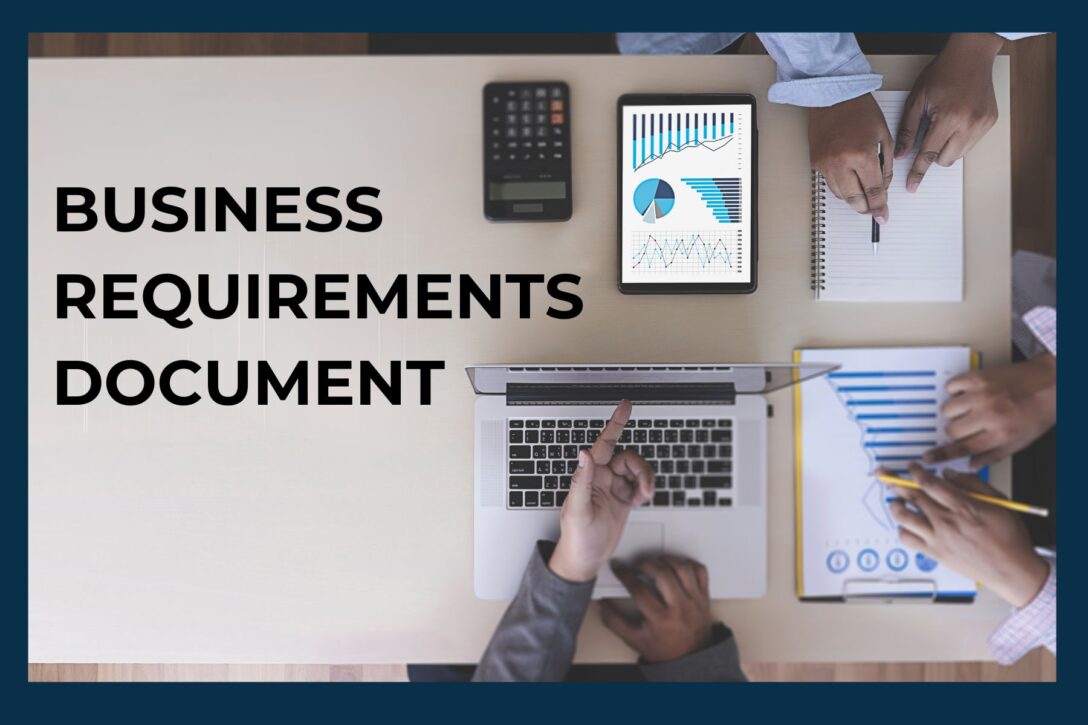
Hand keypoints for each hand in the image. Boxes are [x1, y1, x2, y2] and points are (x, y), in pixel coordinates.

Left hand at [548, 400, 653, 582]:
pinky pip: (639, 484)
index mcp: (588, 475)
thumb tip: (584, 454)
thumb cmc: (576, 536)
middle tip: (644, 488)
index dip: (615, 423)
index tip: (626, 405)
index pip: (604, 443)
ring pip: (636, 470)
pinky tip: (639, 501)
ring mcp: (613, 486)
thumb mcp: (577, 510)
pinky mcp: (623, 497)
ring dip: (644, 480)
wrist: (586, 558)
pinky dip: (644, 490)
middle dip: (640, 469)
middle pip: (628, 458)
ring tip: (642, 496)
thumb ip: (581, 480)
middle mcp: (601, 476)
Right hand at [599, 555, 714, 662]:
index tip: (618, 567)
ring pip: (682, 568)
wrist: (690, 658)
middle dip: (645, 563)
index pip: (640, 589)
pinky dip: (687, 563)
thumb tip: (601, 604)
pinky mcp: (704, 596)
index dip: (625, 575)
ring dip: (666, 560)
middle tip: (636, 564)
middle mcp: (680, 607)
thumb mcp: (634, 639)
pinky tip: (675, 565)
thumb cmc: (663, 649)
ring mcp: (694, 600)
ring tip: (655, 562)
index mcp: (661, 619)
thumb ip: (614, 621)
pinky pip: (699, 570)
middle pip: (662, 574)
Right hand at [809, 93, 893, 222]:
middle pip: (855, 199)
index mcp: (863, 155)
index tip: (883, 216)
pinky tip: (850, 183)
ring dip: (853, 199)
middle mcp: (842, 163)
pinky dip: (841, 187)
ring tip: (862, 198)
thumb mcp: (884, 136)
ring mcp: (826, 165)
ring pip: (840, 195)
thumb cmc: (859, 111)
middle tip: (873, 211)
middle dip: (866, 208)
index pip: (874, 191)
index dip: (880, 206)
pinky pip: (830, 184)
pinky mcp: (816, 163)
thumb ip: (886, 165)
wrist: (833, 96)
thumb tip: (883, 188)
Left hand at [888, 463, 1048, 607]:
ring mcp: (938, 539)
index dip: (917, 472)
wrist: (1012, 571)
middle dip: (897, 482)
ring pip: (904, 517)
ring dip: (895, 505)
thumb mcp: (998, 502)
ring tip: (896, 501)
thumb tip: (948, 474)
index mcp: (963, 506)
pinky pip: (907, 539)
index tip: (912, 467)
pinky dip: (902, 529)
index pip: (930, 483)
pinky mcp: (934, 553)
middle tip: (887, 476)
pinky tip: (906, 525)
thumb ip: (972, 483)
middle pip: (912, 496)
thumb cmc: (1009, 538)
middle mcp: (947, 522)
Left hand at [895, 33, 1003, 190]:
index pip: (928, 154)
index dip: (918, 172)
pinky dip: (960, 140)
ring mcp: (982, 124)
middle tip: (929, 135)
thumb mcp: (917, 100)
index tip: (912, 185)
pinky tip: (956, 122)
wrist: (971, 56)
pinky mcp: (990, 122)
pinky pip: (971, 144)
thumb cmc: (943, 73)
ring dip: (947, 148)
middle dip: (933, 154)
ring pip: (959, 155)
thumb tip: (901, 154)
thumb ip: (908, 130)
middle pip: (945, 159)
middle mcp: (969, 123)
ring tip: (943, 125)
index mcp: (948, 118)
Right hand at [925, 354, 1055, 469]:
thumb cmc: (1039, 411)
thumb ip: (994, 455)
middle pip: (951, 430)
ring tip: (968, 408)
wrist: (1051, 382)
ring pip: (947, 409)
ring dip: (953, 412)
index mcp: (1001, 433)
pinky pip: (951, 387)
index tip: (928, 457)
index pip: (963, 449)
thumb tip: (971, 465)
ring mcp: (982, 394)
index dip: (942, 455)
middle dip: (954, 432)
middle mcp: (990, 414)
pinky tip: (966, 393)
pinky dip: (954, 391)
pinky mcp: (978, 377)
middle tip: (965, 426)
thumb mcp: (1022, 441)